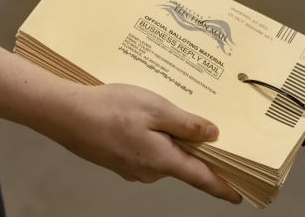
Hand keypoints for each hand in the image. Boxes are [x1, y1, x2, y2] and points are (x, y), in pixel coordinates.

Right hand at [0, 26, 240, 204]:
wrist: (65, 114)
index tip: (238, 195)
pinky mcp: (119, 161)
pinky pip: (147, 153)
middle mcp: (148, 171)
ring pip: (163, 156)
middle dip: (195, 151)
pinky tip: (145, 122)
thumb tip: (212, 134)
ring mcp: (131, 168)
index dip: (221, 186)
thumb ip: (186, 124)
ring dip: (171, 141)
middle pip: (182, 164)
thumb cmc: (110, 109)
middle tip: (204, 130)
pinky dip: (154, 140)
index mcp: (162, 159)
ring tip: (169, 116)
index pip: (200, 178)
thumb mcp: (155, 108)